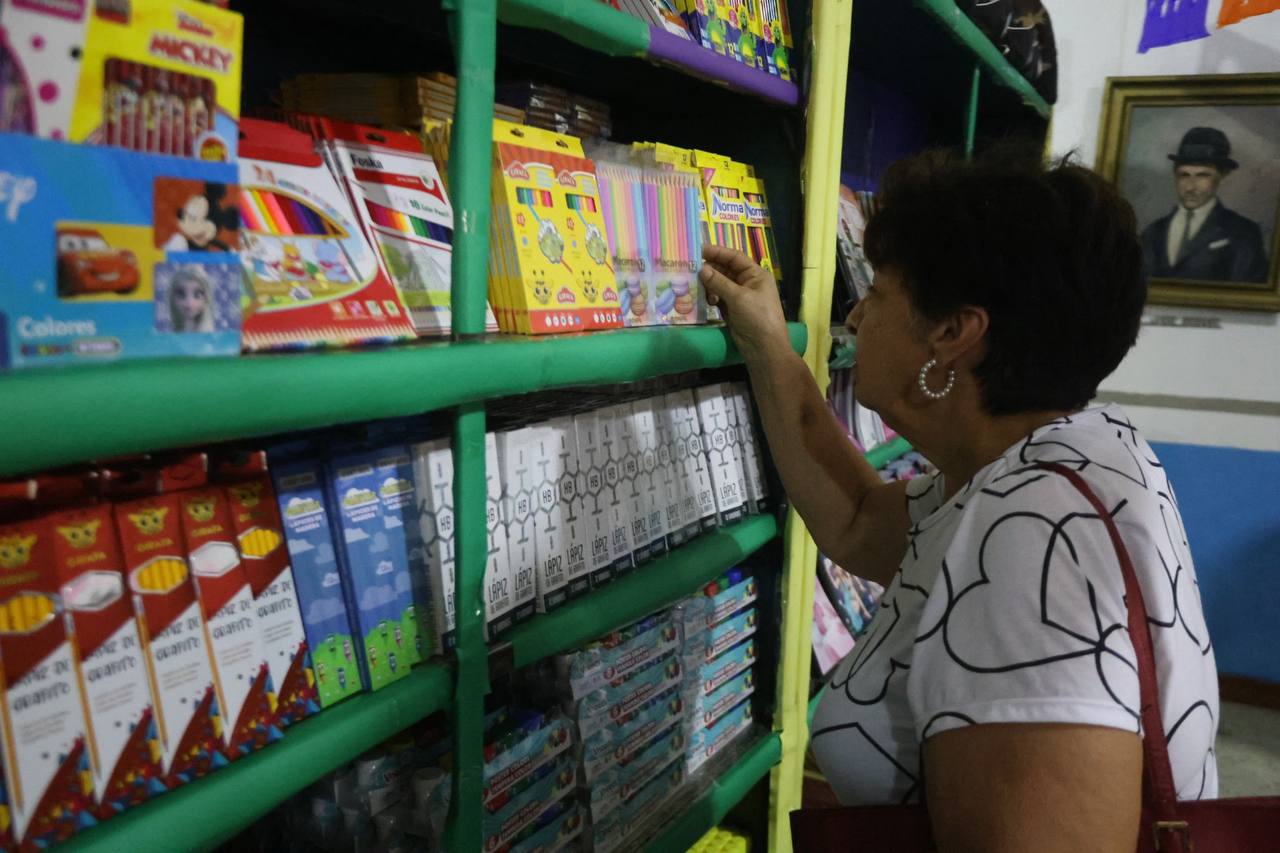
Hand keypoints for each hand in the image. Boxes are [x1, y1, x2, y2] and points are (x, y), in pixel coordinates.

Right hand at [699, 244, 788, 362]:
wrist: (764, 347)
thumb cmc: (757, 317)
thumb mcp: (738, 297)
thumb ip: (719, 282)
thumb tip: (701, 269)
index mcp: (756, 274)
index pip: (735, 257)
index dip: (718, 252)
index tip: (699, 250)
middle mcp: (748, 282)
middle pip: (726, 270)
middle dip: (710, 269)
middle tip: (692, 269)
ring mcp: (739, 296)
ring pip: (720, 284)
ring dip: (709, 284)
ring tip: (698, 287)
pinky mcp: (732, 309)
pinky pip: (718, 297)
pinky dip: (711, 297)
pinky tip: (705, 300)